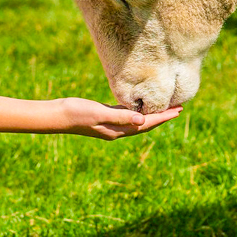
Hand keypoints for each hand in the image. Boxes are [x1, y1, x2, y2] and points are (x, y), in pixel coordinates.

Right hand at [55, 97, 181, 139]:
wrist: (58, 115)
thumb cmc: (77, 112)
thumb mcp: (99, 113)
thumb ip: (120, 117)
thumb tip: (142, 121)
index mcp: (118, 130)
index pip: (146, 125)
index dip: (163, 118)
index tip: (178, 111)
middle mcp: (117, 130)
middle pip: (146, 125)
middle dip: (162, 117)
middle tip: (178, 108)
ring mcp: (111, 125)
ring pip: (137, 121)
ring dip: (152, 115)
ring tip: (165, 108)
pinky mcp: (105, 117)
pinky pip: (127, 116)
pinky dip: (137, 111)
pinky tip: (140, 106)